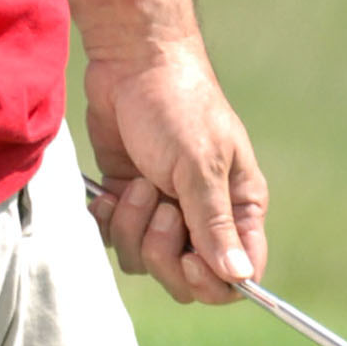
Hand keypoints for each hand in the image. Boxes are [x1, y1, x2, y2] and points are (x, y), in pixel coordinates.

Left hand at [84, 42, 267, 306]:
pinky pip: (116, 240)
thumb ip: (214, 224)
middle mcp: (204, 215)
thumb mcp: (198, 164)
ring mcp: (164, 210)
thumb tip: (239, 278)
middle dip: (164, 251)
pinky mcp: (128, 200)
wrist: (130, 64)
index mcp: (239, 207)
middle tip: (161, 206)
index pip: (237, 274)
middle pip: (186, 278)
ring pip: (146, 261)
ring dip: (133, 228)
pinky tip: (107, 190)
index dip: (212, 281)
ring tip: (137, 184)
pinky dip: (108, 221)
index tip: (188, 258)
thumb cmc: (177, 105)